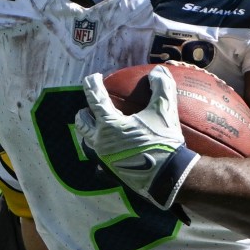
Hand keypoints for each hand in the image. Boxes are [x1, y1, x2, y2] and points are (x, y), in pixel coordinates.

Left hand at [75, 69, 195, 208]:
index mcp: (109, 125)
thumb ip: (162, 87)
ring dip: (91, 130)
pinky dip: (103, 148)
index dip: (92, 84)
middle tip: (92, 107)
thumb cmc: (163, 142)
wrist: (167, 177)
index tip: (94, 77)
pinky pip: (100, 157)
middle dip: (84, 112)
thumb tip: (157, 72)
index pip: (95, 98)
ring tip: (100, 126)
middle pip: (82, 123)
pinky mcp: (112, 171)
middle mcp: (101, 141)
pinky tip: (114, 147)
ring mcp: (104, 158)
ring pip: (88, 141)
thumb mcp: (165, 111)